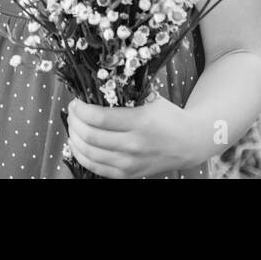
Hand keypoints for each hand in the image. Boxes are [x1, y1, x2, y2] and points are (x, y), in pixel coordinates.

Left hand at [65, 93, 202, 177]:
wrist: (188, 143)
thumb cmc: (168, 117)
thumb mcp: (151, 98)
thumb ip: (126, 92)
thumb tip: (95, 84)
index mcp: (140, 122)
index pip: (99, 118)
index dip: (80, 109)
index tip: (76, 101)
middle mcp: (134, 145)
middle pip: (91, 136)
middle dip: (74, 122)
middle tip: (72, 112)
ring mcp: (130, 163)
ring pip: (90, 154)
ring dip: (74, 138)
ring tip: (73, 126)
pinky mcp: (128, 175)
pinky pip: (96, 168)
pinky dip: (81, 155)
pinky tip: (77, 144)